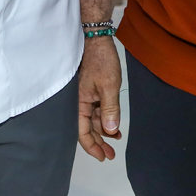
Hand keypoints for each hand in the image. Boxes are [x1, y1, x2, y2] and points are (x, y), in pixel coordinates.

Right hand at [77, 36, 123, 160]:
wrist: (96, 38)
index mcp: (78, 103)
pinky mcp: (91, 90)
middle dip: (99, 142)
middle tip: (111, 154)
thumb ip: (110, 110)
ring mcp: (85, 96)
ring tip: (116, 139)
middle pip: (86, 128)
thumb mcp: (109, 86)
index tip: (103, 157)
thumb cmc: (101, 60)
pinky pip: (96, 109)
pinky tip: (114, 124)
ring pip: (92, 119)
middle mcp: (79, 102)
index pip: (82, 132)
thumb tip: (110, 131)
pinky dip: (105, 117)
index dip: (92, 146)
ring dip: (103, 130)